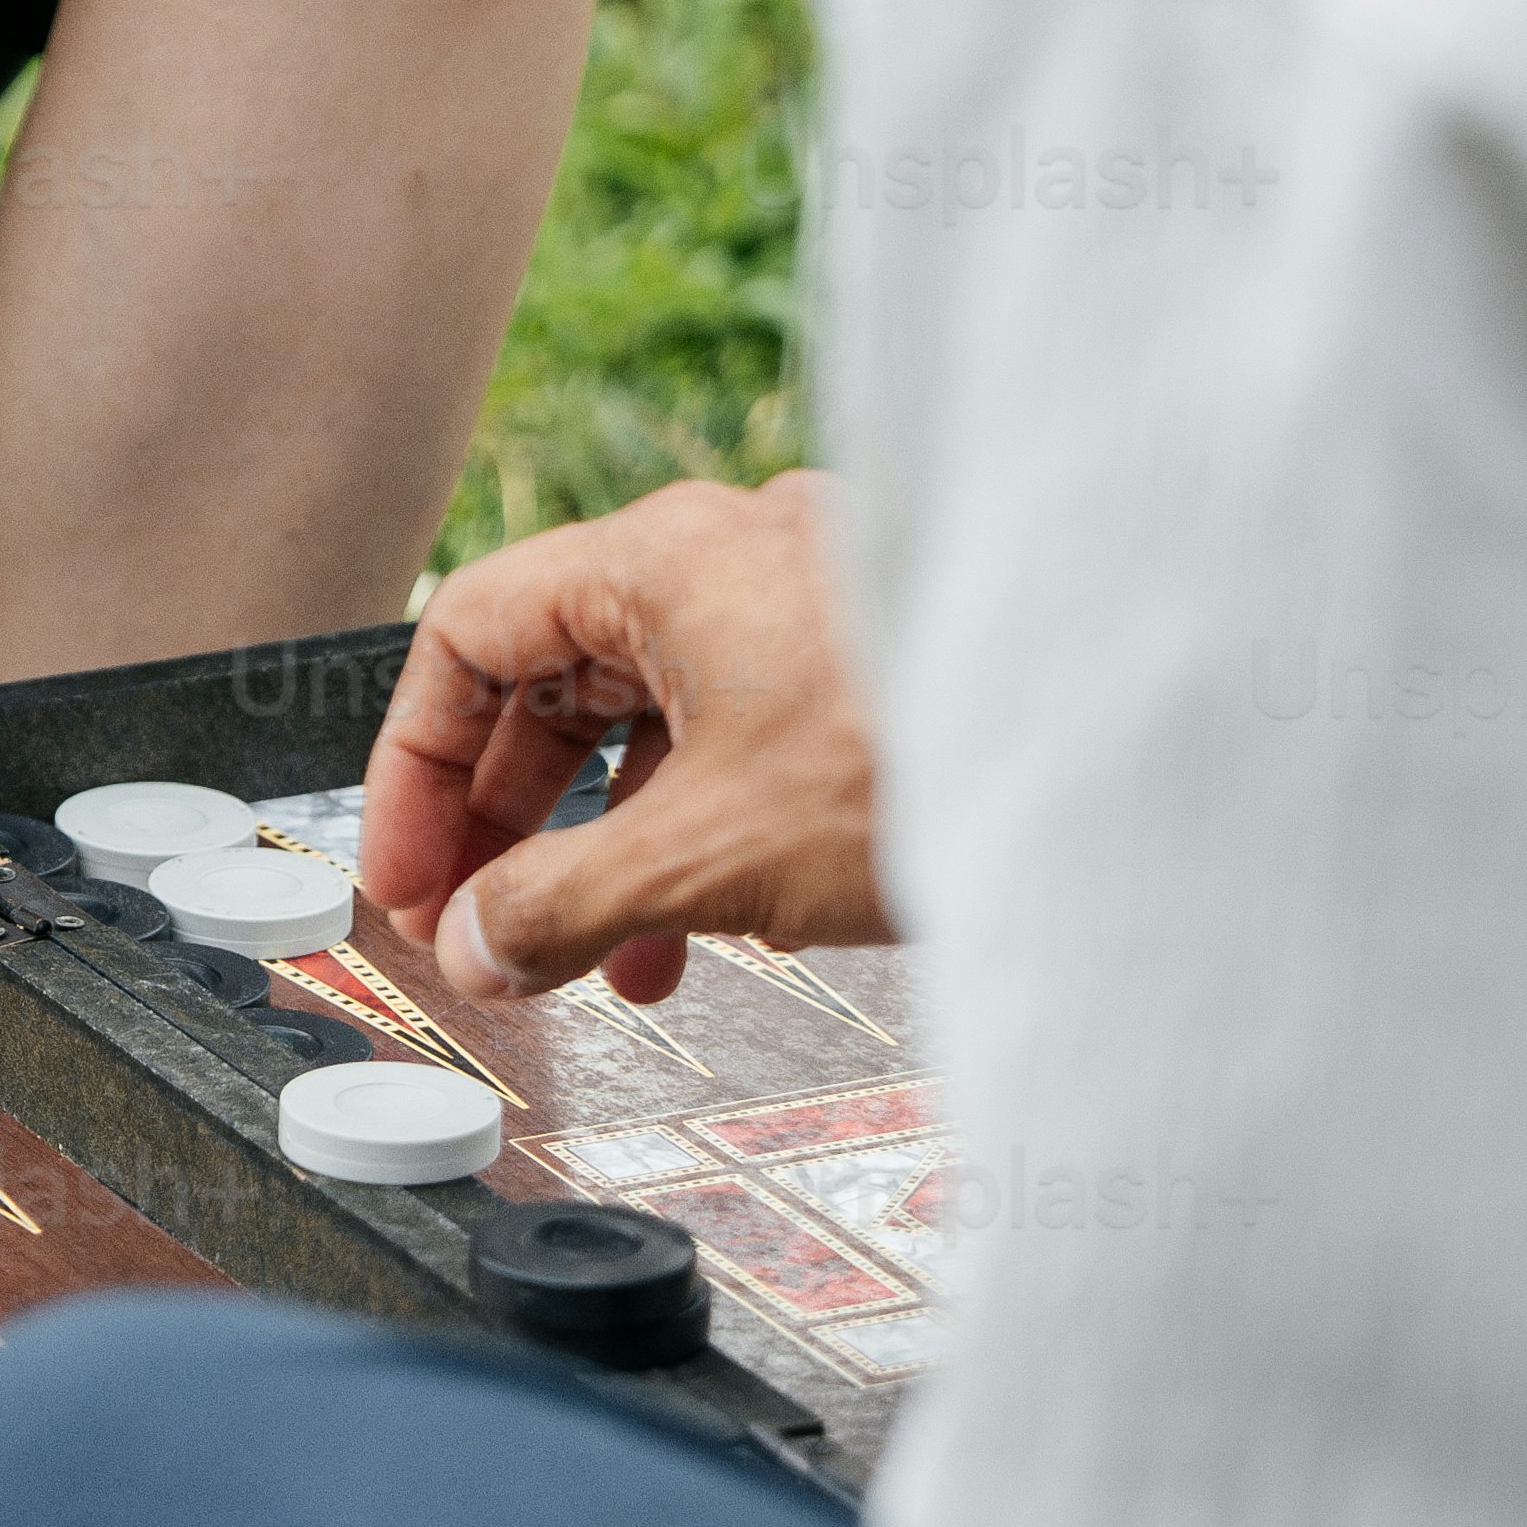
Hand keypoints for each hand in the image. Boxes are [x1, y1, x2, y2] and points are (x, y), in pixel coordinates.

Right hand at [358, 475, 888, 1004]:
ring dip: (599, 846)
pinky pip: (731, 737)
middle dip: (503, 818)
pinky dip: (691, 831)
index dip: (415, 766)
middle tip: (470, 926)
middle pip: (553, 677)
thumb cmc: (924, 761)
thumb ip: (565, 905)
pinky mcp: (864, 666)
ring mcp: (799, 607)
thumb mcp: (708, 854)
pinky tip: (699, 937)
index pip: (468, 636)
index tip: (406, 878)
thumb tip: (476, 950)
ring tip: (586, 966)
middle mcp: (723, 560)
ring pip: (647, 718)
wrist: (1120, 757)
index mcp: (659, 560)